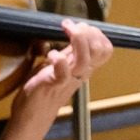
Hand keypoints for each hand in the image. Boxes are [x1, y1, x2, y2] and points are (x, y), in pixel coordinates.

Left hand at [0, 20, 114, 139]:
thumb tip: (66, 32)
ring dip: (77, 39)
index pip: (105, 49)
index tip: (78, 26)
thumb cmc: (45, 88)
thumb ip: (67, 51)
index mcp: (84, 67)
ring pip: (85, 58)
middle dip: (87, 31)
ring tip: (65, 30)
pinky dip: (58, 59)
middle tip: (70, 26)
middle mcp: (81, 72)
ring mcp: (69, 78)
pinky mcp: (53, 83)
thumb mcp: (60, 65)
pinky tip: (50, 54)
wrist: (34, 113)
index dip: (96, 33)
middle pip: (100, 50)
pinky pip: (63, 71)